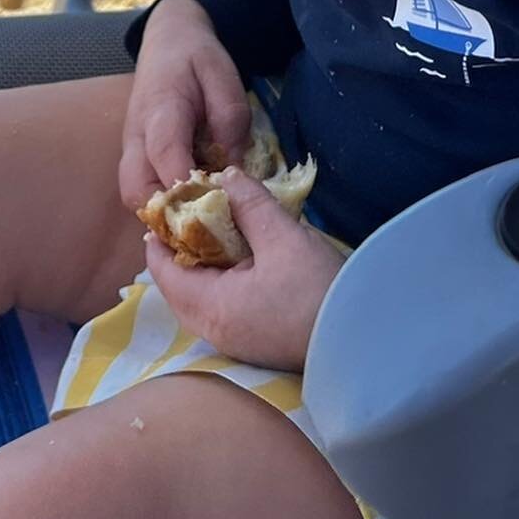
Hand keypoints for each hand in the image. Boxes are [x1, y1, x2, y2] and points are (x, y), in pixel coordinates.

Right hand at [118, 0, 249, 211]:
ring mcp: (131, 148)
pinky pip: (141, 190)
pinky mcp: (135, 157)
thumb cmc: (197, 58)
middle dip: (168, 213)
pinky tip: (191, 208)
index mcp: (161, 108)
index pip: (165, 152)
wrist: (167, 40)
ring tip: (201, 220)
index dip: (185, 184)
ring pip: (134, 195)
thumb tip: (232, 170)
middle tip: (207, 222)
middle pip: (137, 189)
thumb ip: (230, 120)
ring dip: (163, 213)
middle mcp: (137, 135)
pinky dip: (162, 205)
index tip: (211, 206)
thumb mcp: (224, 77)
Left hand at [143, 168, 345, 371]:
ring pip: (197, 297)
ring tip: (214, 229)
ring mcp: (231, 339)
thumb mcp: (284, 239)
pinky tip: (237, 259)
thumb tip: (226, 177)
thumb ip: (251, 205)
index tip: (170, 203)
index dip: (161, 234)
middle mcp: (212, 329)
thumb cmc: (317, 291)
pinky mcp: (250, 341)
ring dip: (199, 264)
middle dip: (179, 248)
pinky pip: (217, 306)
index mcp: (211, 306)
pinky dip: (216, 280)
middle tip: (191, 211)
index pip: (164, 269)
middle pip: (176, 285)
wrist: (357, 341)